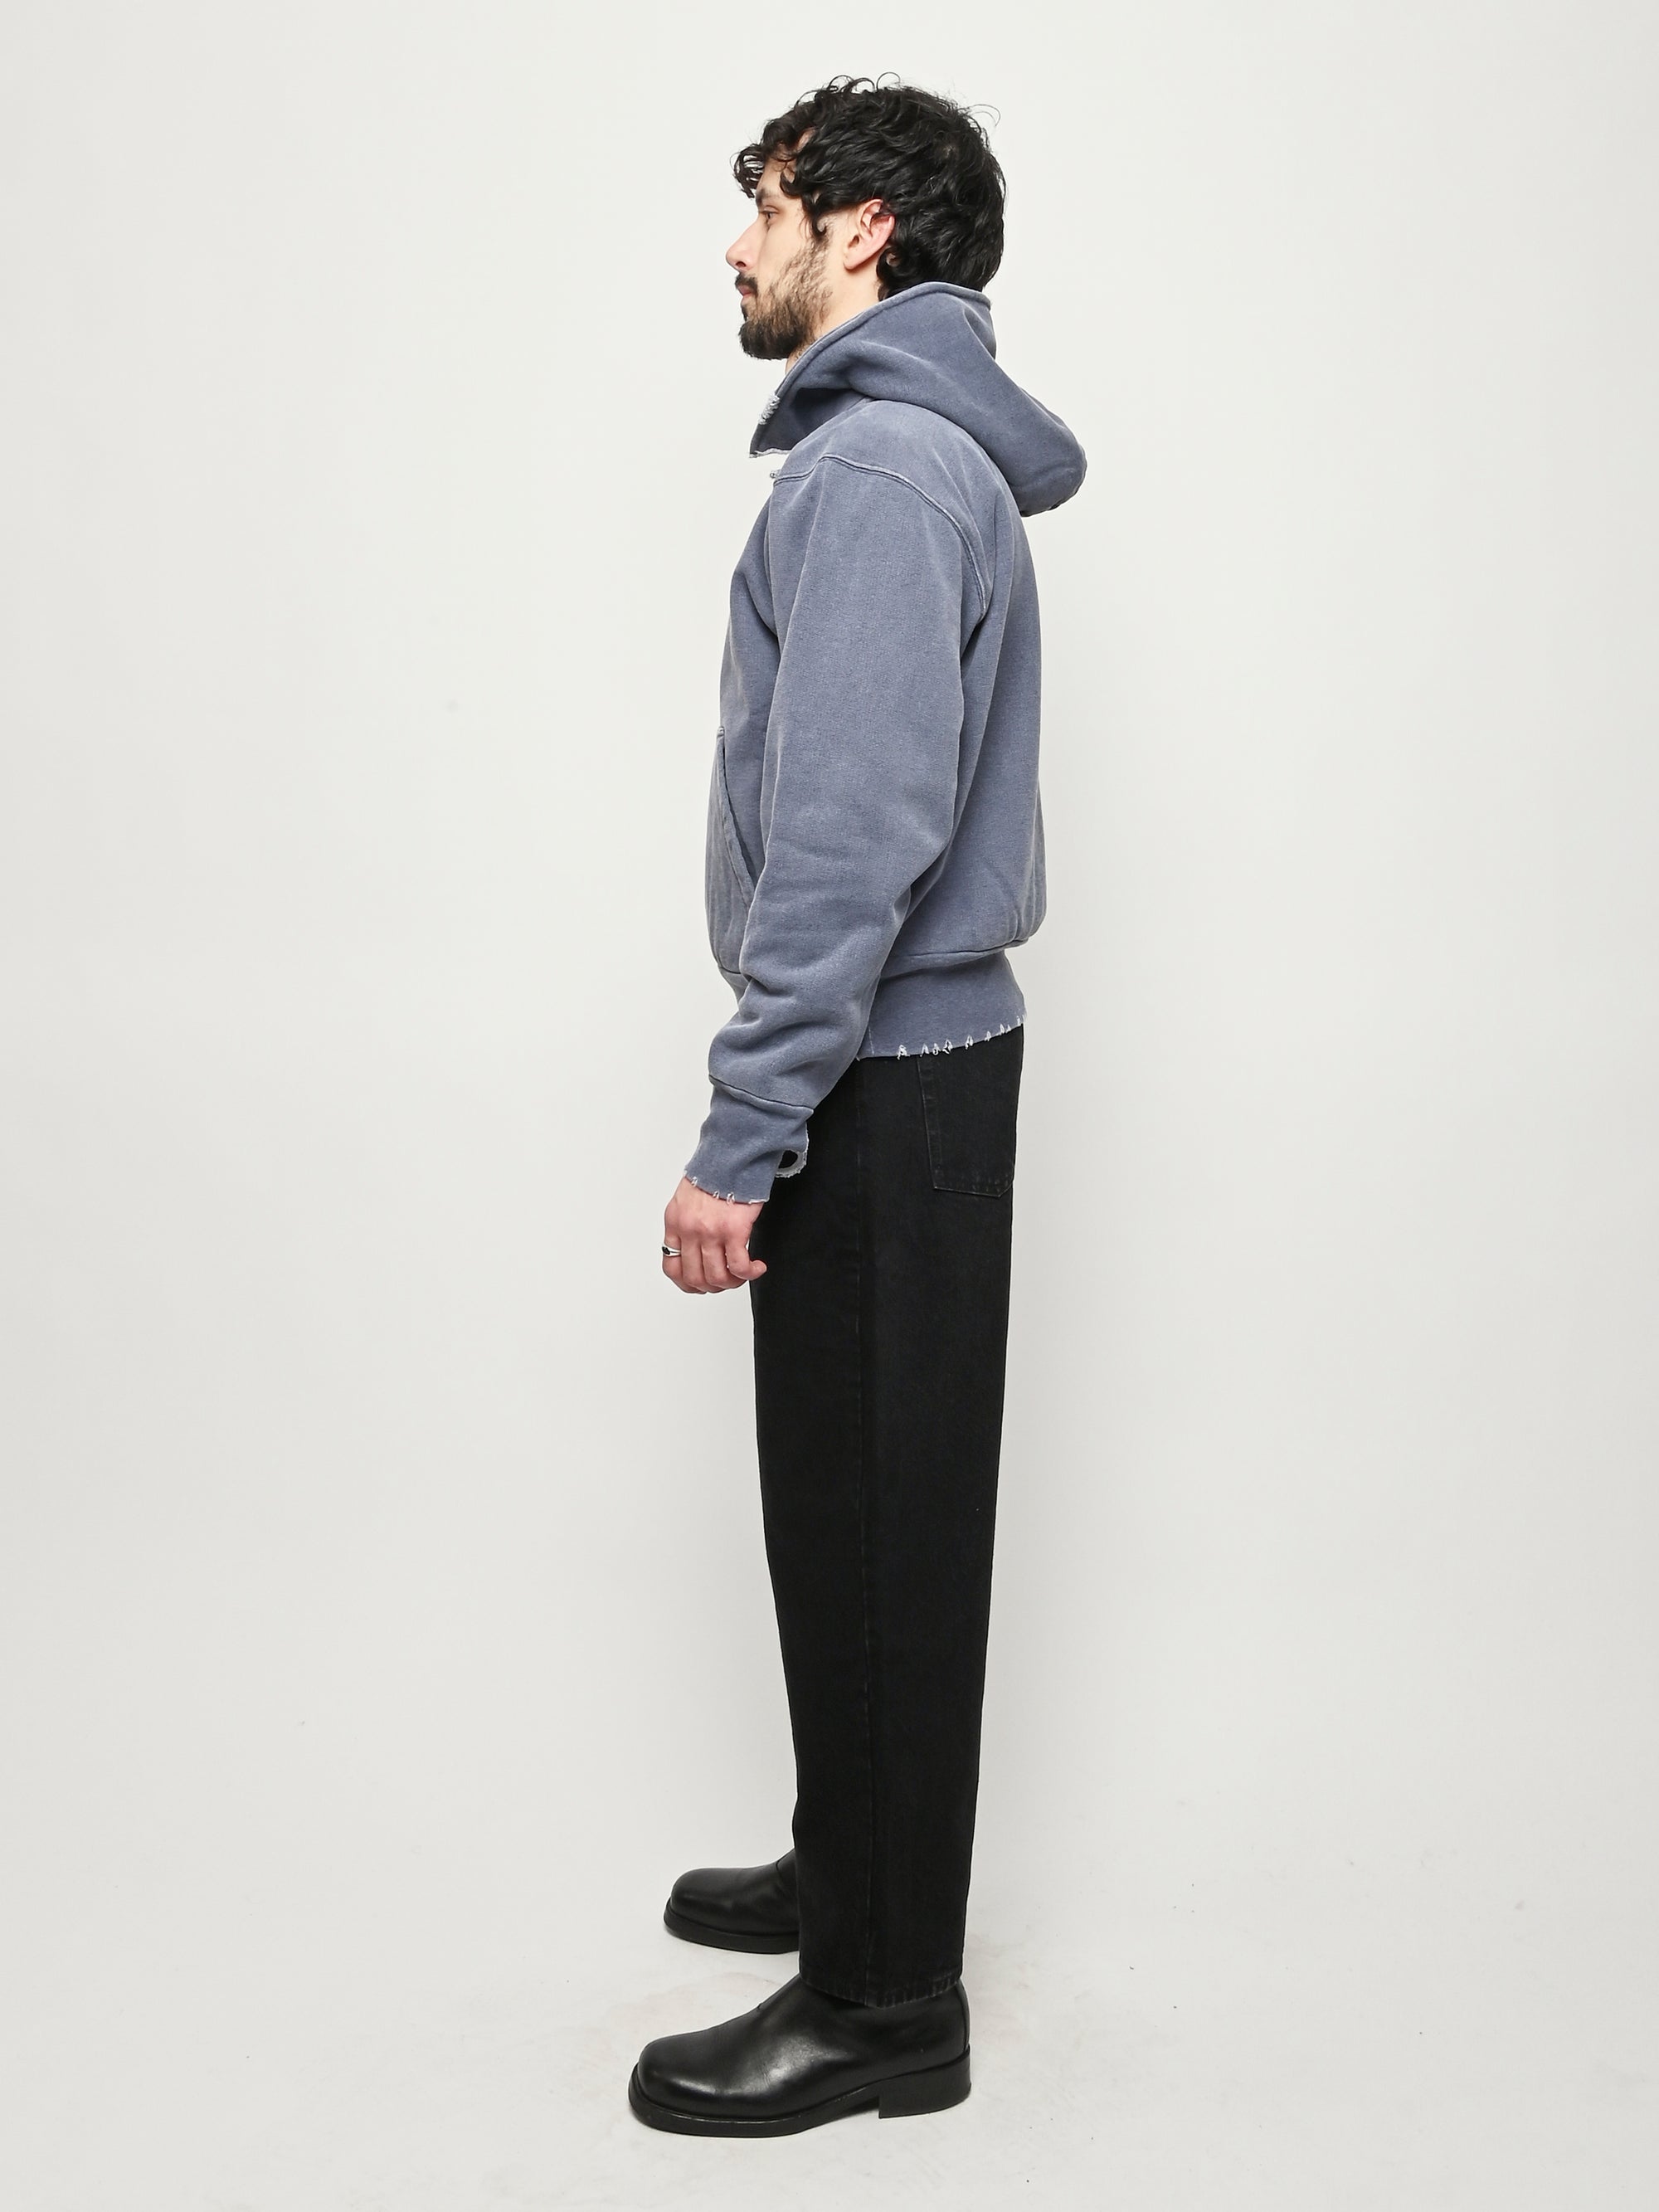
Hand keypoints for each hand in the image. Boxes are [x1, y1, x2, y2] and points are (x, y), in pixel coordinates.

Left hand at [662, 1176, 766, 1294]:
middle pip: (695, 1277)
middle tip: (727, 1280)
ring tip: (744, 1274)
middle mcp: (689, 1230)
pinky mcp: (734, 1231)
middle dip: (713, 1286)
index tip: (701, 1285)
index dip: (687, 1283)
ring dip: (734, 1282)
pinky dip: (750, 1273)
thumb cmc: (715, 1173)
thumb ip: (686, 1224)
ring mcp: (710, 1232)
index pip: (672, 1267)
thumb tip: (694, 1248)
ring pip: (718, 1277)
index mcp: (675, 1223)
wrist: (733, 1155)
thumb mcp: (687, 1199)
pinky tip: (757, 1267)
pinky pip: (739, 1266)